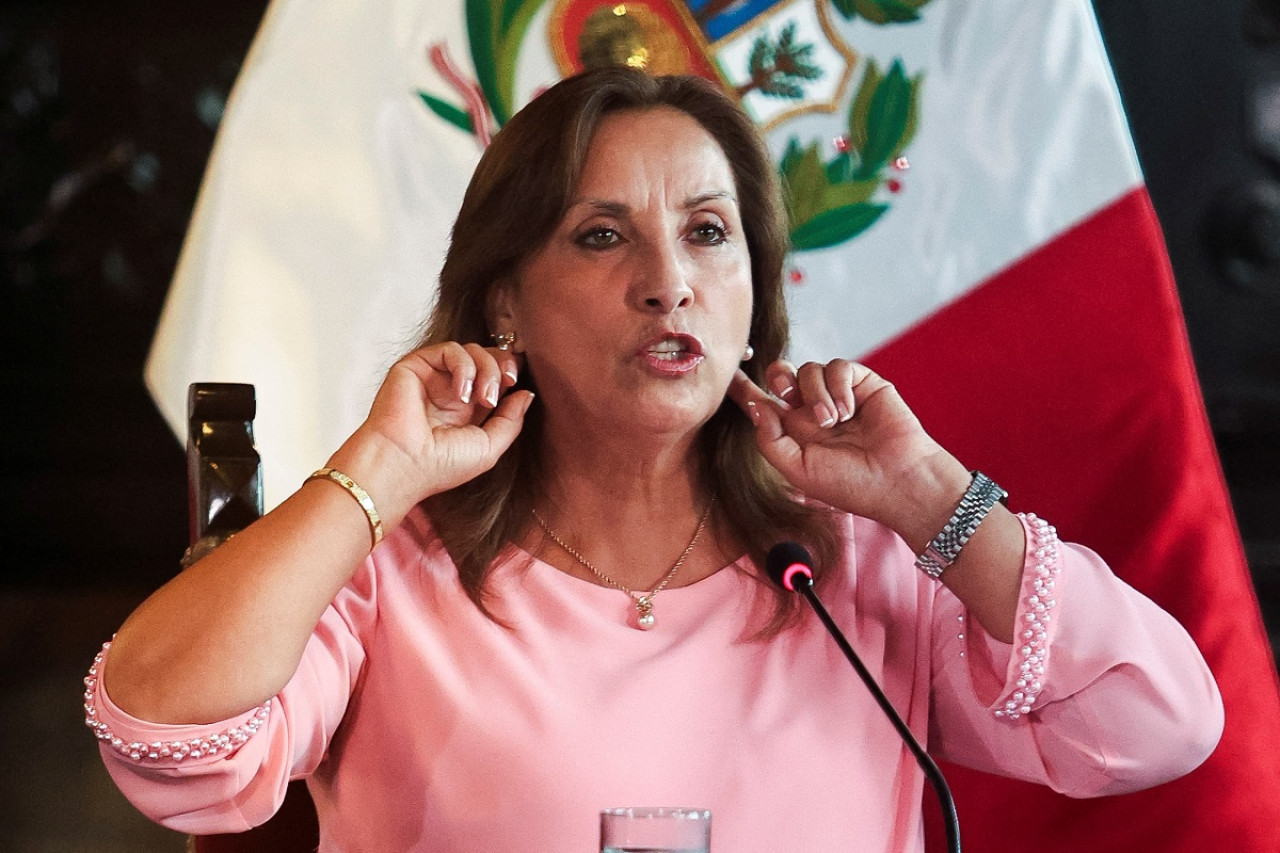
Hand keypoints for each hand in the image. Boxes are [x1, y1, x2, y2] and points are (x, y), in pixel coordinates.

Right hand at [331, 342, 534, 522]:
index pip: (495, 376)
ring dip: (487, 369)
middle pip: (487, 358)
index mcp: (468, 409)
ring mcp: (433, 377)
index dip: (510, 372)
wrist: (402, 464)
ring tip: (484, 398)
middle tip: (509, 382)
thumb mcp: (489, 448)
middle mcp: (451, 390)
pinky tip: (461, 394)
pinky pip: (450, 350)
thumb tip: (526, 394)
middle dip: (503, 365)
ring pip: (472, 351)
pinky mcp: (416, 366)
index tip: (517, 383)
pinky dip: (464, 367)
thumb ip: (510, 420)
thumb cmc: (440, 466)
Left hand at [729, 359, 969, 548]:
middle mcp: (813, 409)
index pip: (764, 404)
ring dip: (816, 394)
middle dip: (777, 376)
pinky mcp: (862, 383)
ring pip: (809, 370)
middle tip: (784, 391)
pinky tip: (848, 411)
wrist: (896, 481)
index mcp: (794, 431)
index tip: (727, 375)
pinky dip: (838, 386)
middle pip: (782, 375)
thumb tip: (756, 406)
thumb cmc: (849, 484)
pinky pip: (838, 367)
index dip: (744, 389)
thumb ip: (770, 439)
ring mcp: (837, 395)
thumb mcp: (798, 469)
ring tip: (832, 422)